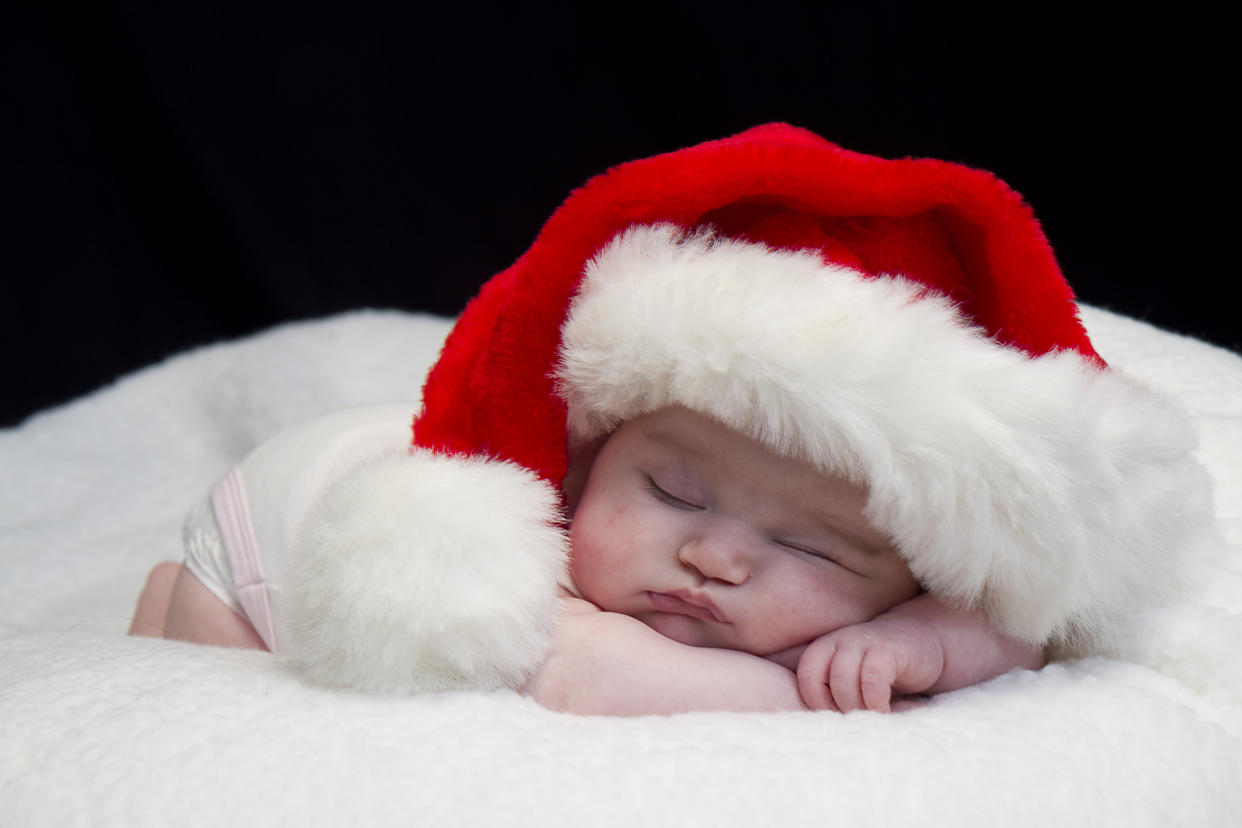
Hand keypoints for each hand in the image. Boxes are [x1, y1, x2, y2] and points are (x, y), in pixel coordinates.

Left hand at [795, 614, 944, 712]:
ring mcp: (861, 643)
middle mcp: (838, 642)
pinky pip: (873, 679)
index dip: (817, 704)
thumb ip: (832, 695)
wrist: (919, 641)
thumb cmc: (879, 670)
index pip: (805, 679)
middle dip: (834, 710)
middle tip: (853, 724)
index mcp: (822, 650)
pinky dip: (876, 701)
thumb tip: (818, 732)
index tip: (837, 720)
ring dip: (855, 708)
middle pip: (818, 682)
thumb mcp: (850, 679)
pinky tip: (885, 712)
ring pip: (842, 682)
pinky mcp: (887, 650)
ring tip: (870, 721)